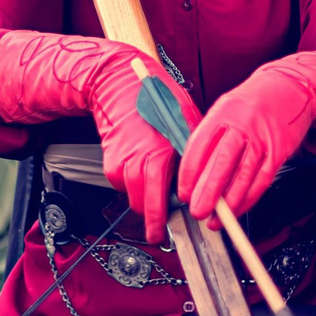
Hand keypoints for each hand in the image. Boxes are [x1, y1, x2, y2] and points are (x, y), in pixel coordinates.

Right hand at [0, 30, 196, 242]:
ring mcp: (119, 162)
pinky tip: (141, 170)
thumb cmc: (154, 95)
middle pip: (142, 206)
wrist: (116, 83)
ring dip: (143, 199)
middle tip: (161, 223)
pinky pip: (122, 183)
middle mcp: (135, 161)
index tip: (165, 233)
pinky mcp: (109, 161)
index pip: (159, 200)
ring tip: (155, 192)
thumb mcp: (186, 120)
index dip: (163, 221)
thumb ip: (194, 150)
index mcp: (158, 154)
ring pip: (132, 196)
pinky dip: (132, 183)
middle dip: (153, 216)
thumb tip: (207, 174)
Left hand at [179, 48, 315, 224]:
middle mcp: (242, 126)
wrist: (290, 87)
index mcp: (222, 114)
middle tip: (197, 211)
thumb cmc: (253, 101)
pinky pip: (262, 180)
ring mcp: (262, 139)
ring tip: (215, 220)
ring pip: (243, 176)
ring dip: (228, 203)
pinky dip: (248, 198)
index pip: (199, 147)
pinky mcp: (279, 151)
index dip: (190, 174)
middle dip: (207, 192)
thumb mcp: (224, 108)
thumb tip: (193, 171)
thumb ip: (209, 135)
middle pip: (221, 164)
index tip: (184, 192)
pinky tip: (237, 209)